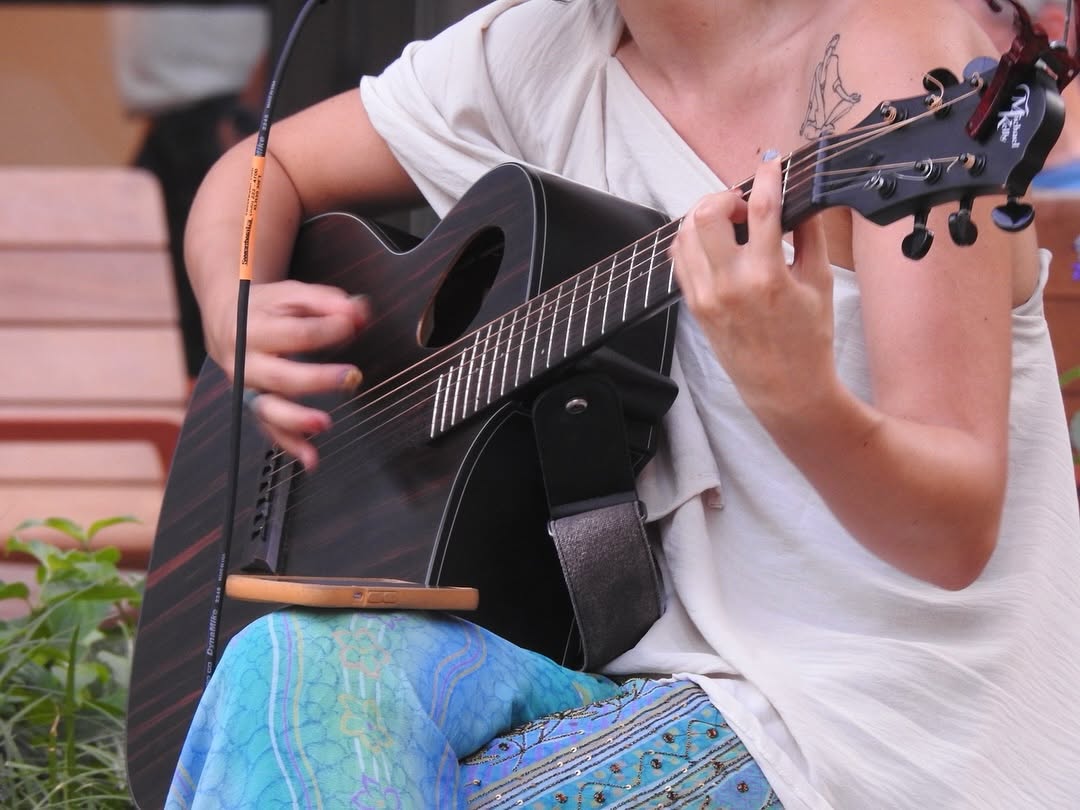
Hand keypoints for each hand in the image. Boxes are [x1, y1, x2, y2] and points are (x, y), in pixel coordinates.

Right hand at [207, 280, 370, 468]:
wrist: (226, 320)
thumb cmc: (266, 308)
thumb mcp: (292, 295)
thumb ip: (326, 301)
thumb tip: (358, 312)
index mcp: (252, 328)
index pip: (294, 333)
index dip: (326, 329)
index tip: (351, 325)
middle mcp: (245, 361)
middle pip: (280, 375)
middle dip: (316, 379)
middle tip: (350, 376)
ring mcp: (247, 388)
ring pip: (268, 409)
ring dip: (296, 420)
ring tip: (324, 424)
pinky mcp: (254, 406)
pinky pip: (270, 430)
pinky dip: (290, 445)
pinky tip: (311, 458)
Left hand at [670, 155, 835, 426]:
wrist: (785, 389)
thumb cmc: (808, 340)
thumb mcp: (819, 282)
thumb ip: (808, 235)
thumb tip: (800, 198)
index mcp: (767, 276)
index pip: (761, 208)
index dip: (766, 177)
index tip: (770, 163)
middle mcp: (729, 284)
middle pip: (707, 214)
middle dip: (725, 196)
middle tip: (744, 203)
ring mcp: (706, 296)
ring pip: (686, 233)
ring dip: (705, 215)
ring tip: (729, 221)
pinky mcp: (694, 306)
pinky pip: (680, 259)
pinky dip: (692, 240)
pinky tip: (714, 241)